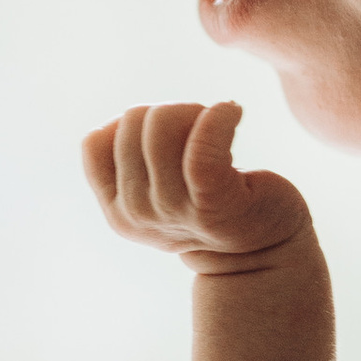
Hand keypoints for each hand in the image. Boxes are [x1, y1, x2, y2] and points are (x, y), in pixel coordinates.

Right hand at [82, 100, 313, 274]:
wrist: (265, 250)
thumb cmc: (213, 207)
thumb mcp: (158, 192)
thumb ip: (133, 163)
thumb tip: (127, 119)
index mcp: (118, 214)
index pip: (95, 142)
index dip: (130, 124)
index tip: (167, 136)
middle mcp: (138, 217)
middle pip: (132, 124)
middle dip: (169, 112)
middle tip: (202, 130)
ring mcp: (174, 212)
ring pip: (161, 125)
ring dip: (195, 110)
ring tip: (220, 122)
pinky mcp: (215, 204)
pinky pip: (202, 144)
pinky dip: (218, 117)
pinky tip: (233, 111)